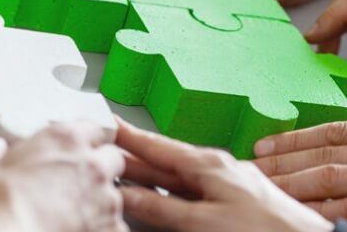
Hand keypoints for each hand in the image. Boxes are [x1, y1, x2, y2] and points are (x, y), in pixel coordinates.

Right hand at [0, 123, 126, 231]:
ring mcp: (105, 198)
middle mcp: (91, 164)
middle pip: (112, 158)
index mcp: (65, 140)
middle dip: (99, 167)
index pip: (92, 128)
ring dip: (99, 199)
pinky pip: (115, 225)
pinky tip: (79, 229)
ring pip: (114, 193)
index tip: (76, 147)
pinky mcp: (110, 228)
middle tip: (77, 180)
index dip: (84, 139)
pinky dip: (101, 228)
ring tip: (72, 212)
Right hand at [116, 119, 332, 231]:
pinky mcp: (239, 200)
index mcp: (208, 165)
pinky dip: (175, 189)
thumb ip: (164, 209)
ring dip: (154, 173)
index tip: (107, 124)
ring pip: (182, 176)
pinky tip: (170, 196)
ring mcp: (230, 183)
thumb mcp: (203, 223)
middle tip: (106, 149)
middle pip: (166, 160)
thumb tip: (130, 196)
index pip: (157, 146)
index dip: (129, 137)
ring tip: (128, 172)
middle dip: (135, 156)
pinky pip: (197, 188)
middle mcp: (219, 168)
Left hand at [254, 110, 346, 230]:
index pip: (335, 130)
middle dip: (283, 162)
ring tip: (264, 186)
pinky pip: (345, 208)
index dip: (295, 138)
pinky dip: (316, 209)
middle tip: (253, 167)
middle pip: (326, 154)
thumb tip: (321, 151)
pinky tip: (293, 208)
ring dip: (290, 184)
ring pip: (329, 178)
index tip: (266, 144)